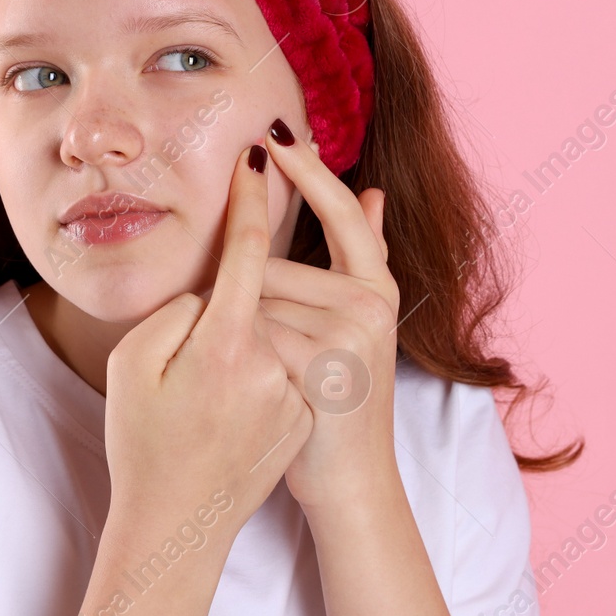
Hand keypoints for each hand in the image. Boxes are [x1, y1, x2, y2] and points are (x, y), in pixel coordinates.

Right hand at [103, 142, 313, 540]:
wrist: (179, 523)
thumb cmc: (142, 443)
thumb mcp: (134, 366)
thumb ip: (177, 309)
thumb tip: (216, 280)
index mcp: (225, 344)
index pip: (246, 250)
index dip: (252, 199)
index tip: (257, 155)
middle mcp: (269, 362)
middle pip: (262, 288)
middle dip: (234, 290)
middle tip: (194, 345)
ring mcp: (293, 390)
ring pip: (275, 325)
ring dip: (250, 329)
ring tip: (208, 382)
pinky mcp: (304, 412)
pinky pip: (284, 362)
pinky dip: (263, 363)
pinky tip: (228, 402)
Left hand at [258, 119, 403, 512]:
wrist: (349, 481)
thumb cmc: (337, 397)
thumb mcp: (359, 322)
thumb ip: (366, 255)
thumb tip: (374, 189)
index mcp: (378, 288)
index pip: (341, 212)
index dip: (308, 171)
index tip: (273, 133)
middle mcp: (371, 306)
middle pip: (272, 269)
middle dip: (245, 299)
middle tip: (258, 352)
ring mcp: (351, 337)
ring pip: (256, 302)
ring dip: (239, 331)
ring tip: (259, 376)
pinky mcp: (323, 370)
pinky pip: (252, 337)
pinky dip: (237, 356)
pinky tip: (248, 387)